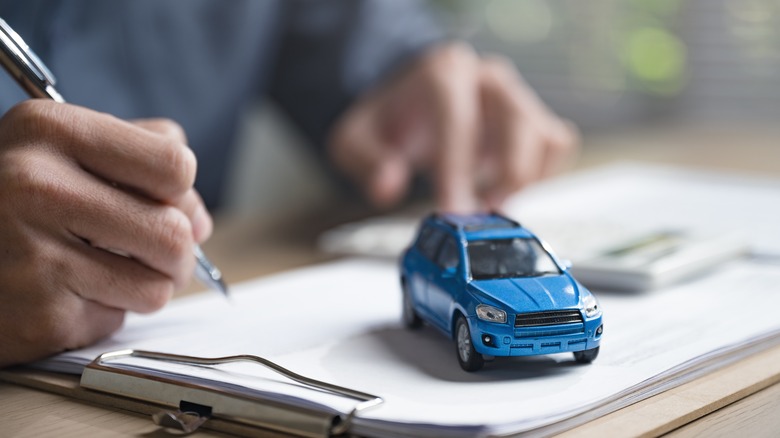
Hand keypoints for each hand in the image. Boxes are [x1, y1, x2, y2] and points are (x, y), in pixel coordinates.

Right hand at [0, 100, 211, 366]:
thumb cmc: (10, 197)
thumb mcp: (60, 147)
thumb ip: (140, 156)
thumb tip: (200, 217)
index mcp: (50, 130)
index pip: (175, 165)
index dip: (180, 190)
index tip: (162, 200)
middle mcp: (35, 187)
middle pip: (175, 233)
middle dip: (177, 251)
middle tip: (152, 251)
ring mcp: (31, 254)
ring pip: (157, 286)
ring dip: (145, 285)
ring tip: (105, 270)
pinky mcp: (35, 314)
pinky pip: (115, 319)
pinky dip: (104, 310)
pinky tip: (65, 292)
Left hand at [329, 43, 577, 211]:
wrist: (411, 101)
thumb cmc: (390, 120)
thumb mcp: (357, 138)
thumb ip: (368, 162)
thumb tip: (387, 186)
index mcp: (443, 74)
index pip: (458, 120)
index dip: (458, 171)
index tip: (455, 212)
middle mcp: (487, 79)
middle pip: (517, 122)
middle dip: (502, 177)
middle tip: (480, 214)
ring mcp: (515, 96)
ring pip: (543, 136)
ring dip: (523, 180)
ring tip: (490, 203)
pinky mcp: (533, 117)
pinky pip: (556, 145)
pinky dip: (539, 176)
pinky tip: (505, 189)